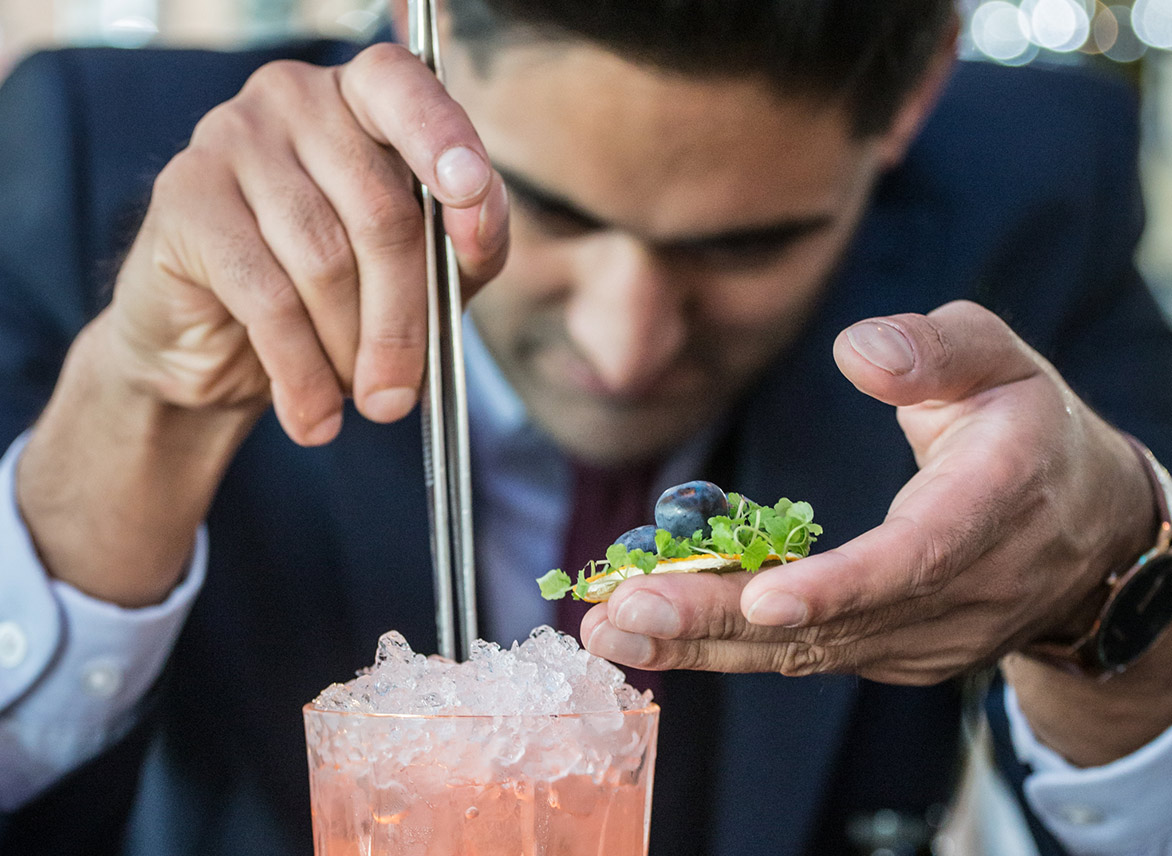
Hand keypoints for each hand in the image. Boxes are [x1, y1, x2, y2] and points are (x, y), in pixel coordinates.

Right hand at [15, 44, 509, 606]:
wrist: (215, 347)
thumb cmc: (336, 298)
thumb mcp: (423, 272)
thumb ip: (467, 243)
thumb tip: (478, 225)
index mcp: (366, 98)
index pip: (408, 90)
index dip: (445, 140)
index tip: (471, 192)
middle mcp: (296, 98)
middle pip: (381, 212)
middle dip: (403, 322)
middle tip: (399, 397)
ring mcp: (231, 137)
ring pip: (325, 260)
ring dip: (349, 352)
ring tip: (352, 395)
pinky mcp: (185, 196)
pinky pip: (266, 296)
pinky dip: (301, 372)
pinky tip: (311, 415)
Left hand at [583, 300, 1154, 684]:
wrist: (1087, 526)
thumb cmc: (1028, 426)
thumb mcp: (1002, 360)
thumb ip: (938, 349)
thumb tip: (857, 353)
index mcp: (993, 505)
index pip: (916, 558)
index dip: (841, 585)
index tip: (764, 597)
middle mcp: (959, 592)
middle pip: (834, 623)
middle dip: (721, 622)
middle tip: (623, 615)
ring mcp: (926, 635)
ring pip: (806, 653)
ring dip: (703, 646)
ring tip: (608, 633)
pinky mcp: (893, 651)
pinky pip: (805, 655)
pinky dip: (727, 647)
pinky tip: (654, 637)